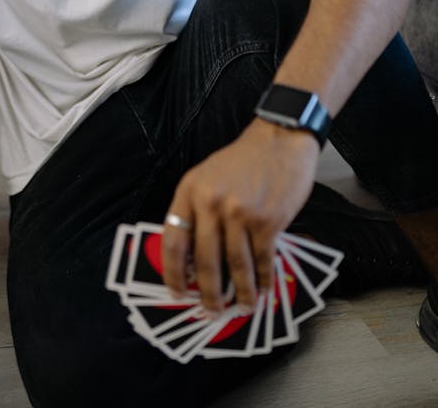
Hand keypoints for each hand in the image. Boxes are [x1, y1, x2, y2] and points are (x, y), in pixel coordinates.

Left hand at [161, 120, 318, 311]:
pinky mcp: (267, 221)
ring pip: (235, 265)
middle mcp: (211, 203)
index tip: (176, 292)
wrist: (279, 140)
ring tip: (243, 307)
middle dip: (208, 292)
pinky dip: (263, 279)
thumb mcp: (207, 176)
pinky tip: (264, 289)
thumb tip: (191, 256)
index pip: (173, 240)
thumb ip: (197, 209)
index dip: (172, 272)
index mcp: (190, 191)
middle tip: (212, 310)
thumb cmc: (243, 160)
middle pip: (204, 260)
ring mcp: (239, 213)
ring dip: (240, 292)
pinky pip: (262, 260)